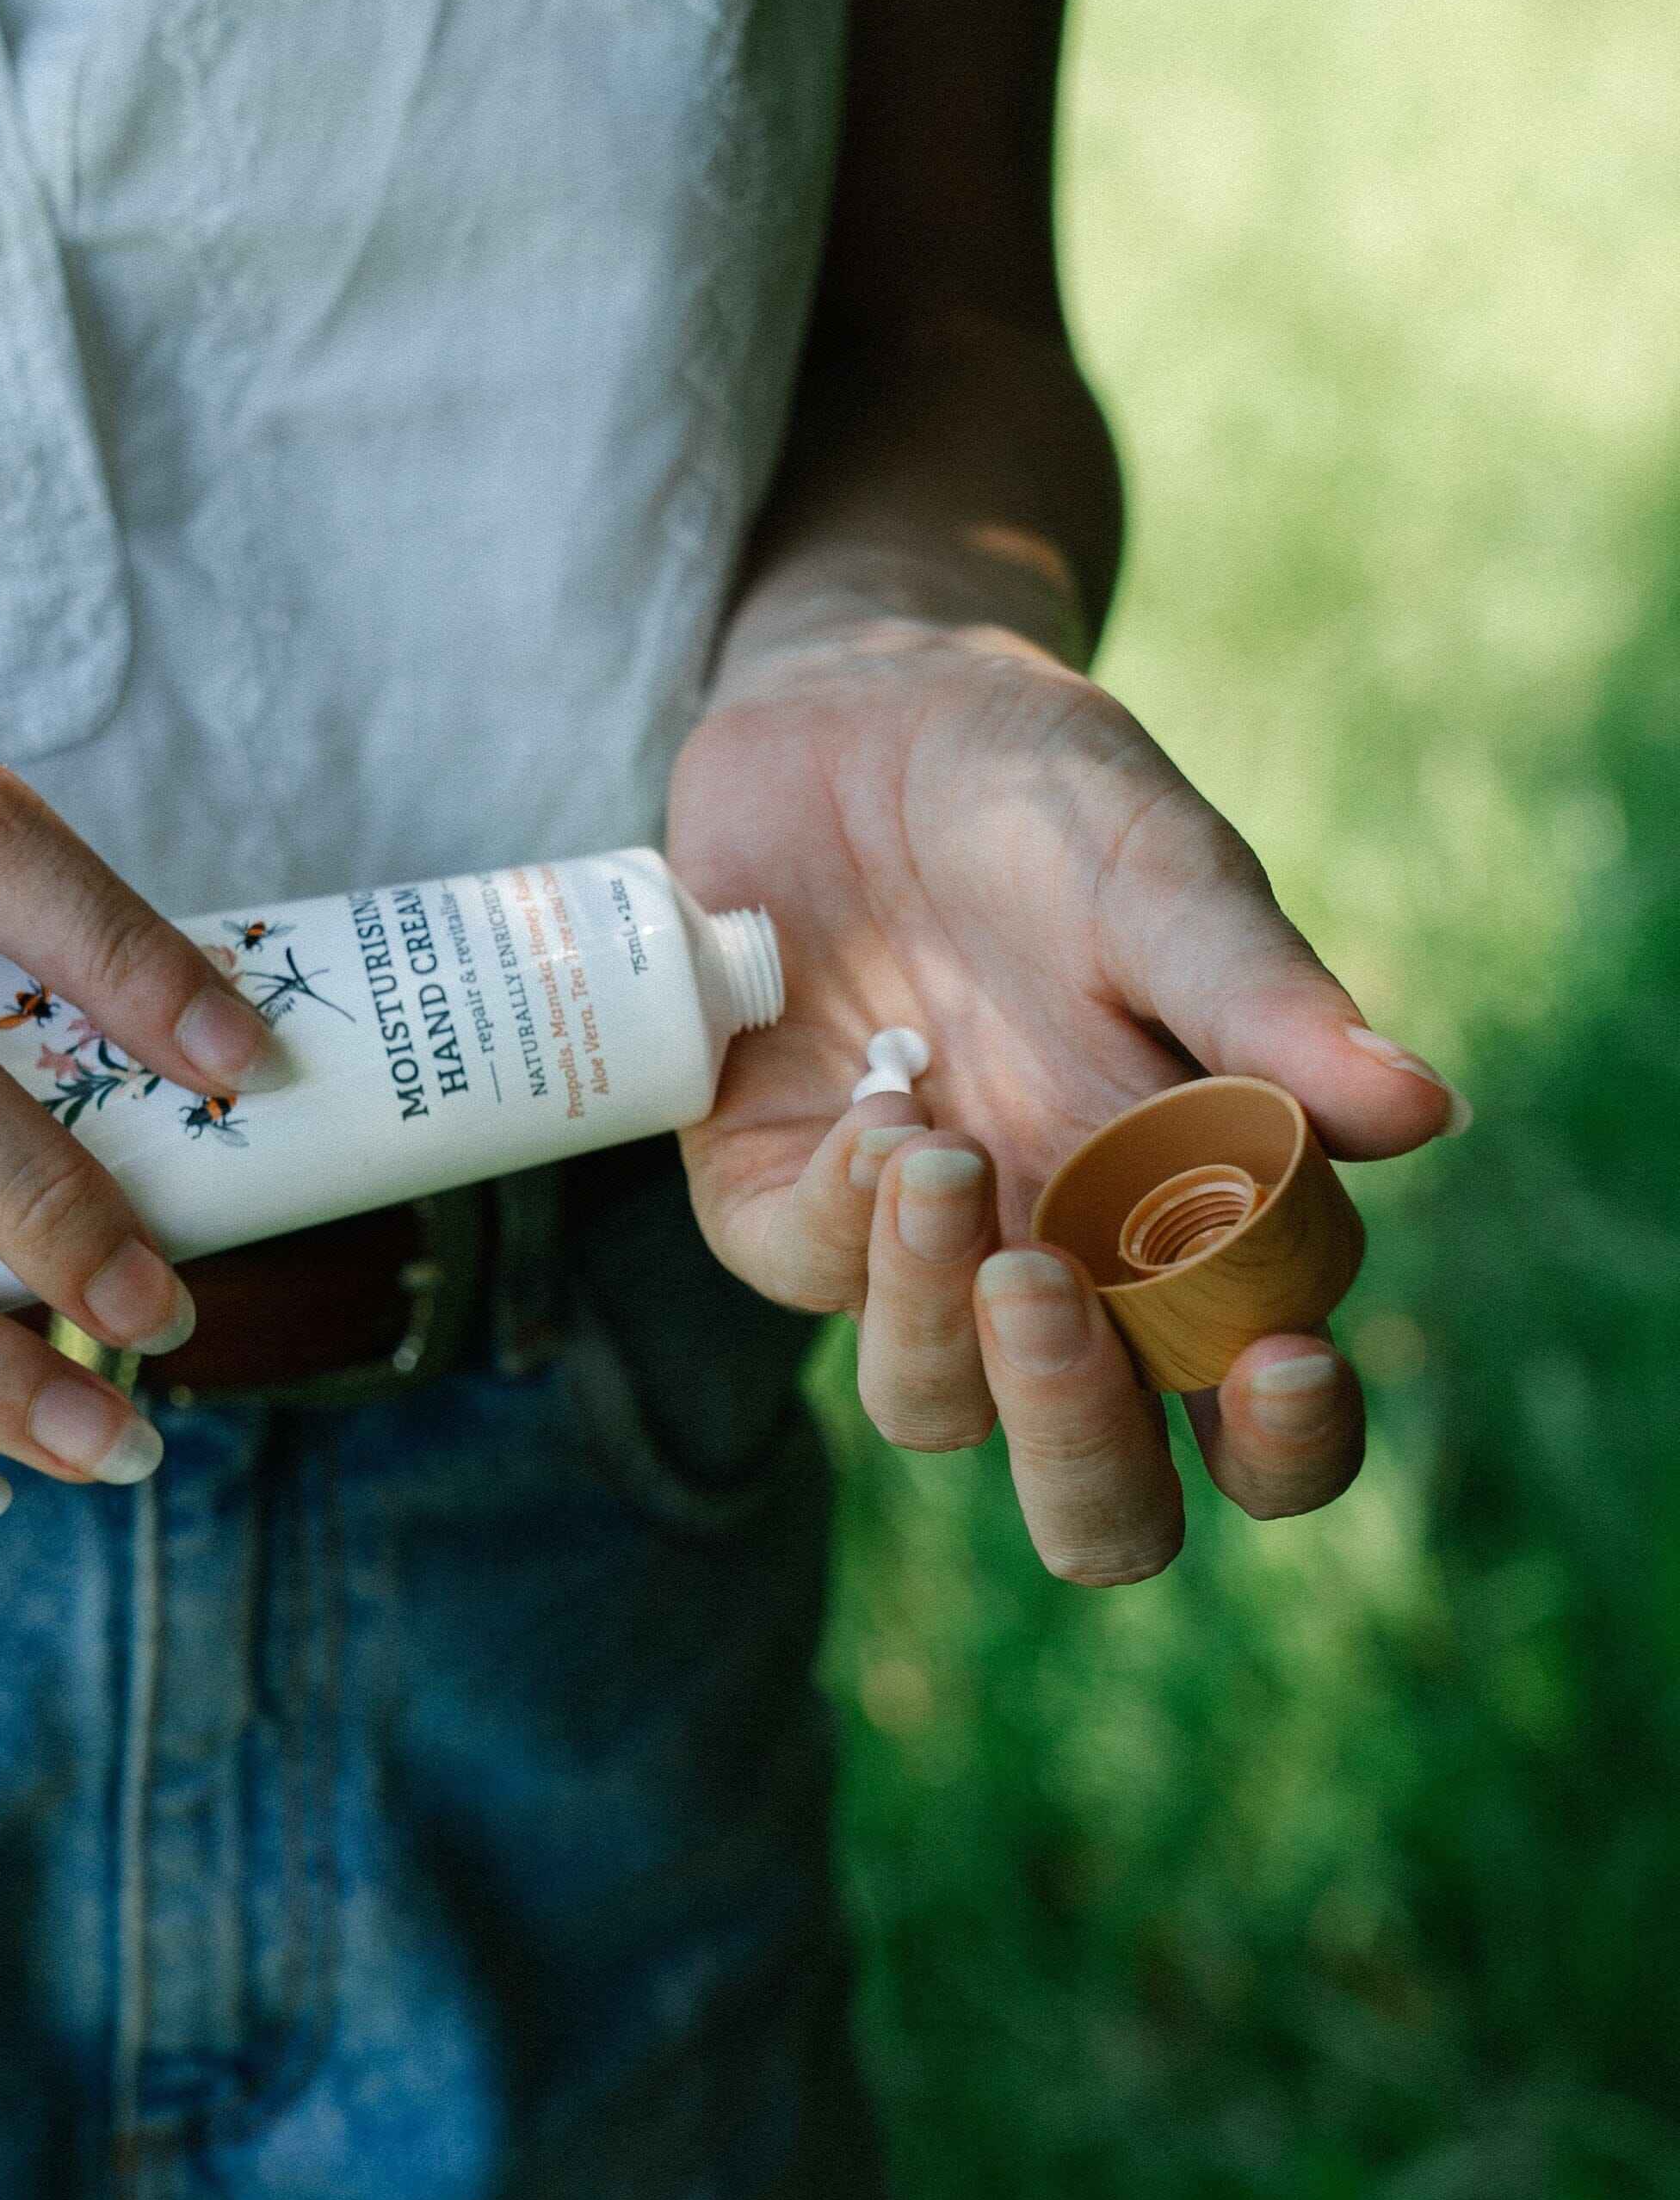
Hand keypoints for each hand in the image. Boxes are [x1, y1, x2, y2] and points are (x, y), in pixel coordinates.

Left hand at [668, 622, 1464, 1581]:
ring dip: (931, 1317)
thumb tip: (1423, 1113)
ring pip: (931, 1407)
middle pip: (1091, 1492)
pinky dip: (838, 1215)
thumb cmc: (1044, 796)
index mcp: (1197, 1224)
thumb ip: (1265, 1001)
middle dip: (1078, 1452)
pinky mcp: (776, 1194)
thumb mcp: (1161, 874)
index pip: (1260, 1417)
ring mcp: (910, 1250)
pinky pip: (800, 1274)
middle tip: (1044, 1291)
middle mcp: (1062, 1267)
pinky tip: (876, 1104)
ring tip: (934, 1148)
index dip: (1287, 1445)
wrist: (853, 707)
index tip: (1284, 1362)